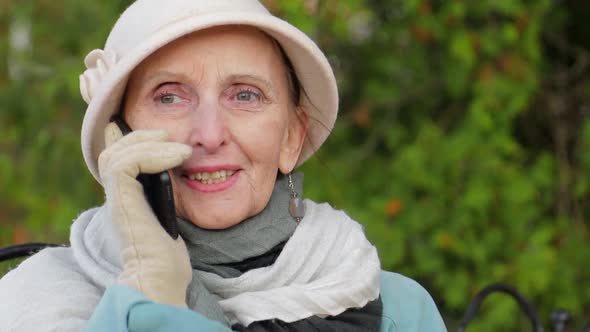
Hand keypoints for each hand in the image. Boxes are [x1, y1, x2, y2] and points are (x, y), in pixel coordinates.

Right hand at [98, 122, 192, 306]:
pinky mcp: (123, 202)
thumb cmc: (168, 256)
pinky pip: (127, 164)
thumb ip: (165, 195)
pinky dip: (152, 154)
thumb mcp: (169, 216)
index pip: (117, 158)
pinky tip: (177, 158)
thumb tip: (178, 172)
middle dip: (139, 136)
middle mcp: (117, 197)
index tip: (160, 135)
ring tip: (179, 148)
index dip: (130, 140)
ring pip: (116, 154)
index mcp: (126, 198)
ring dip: (149, 142)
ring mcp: (118, 200)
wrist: (160, 279)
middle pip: (113, 151)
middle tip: (167, 137)